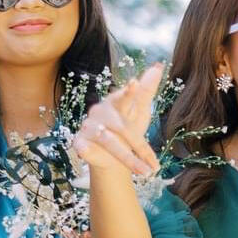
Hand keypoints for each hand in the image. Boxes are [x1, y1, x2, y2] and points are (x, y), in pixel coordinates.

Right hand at [70, 63, 164, 178]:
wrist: (111, 154)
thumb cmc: (126, 128)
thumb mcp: (140, 111)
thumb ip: (147, 90)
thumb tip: (158, 65)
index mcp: (116, 102)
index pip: (125, 98)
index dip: (129, 93)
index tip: (135, 84)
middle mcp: (101, 112)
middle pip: (122, 127)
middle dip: (140, 147)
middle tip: (153, 163)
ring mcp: (89, 127)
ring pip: (110, 143)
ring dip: (129, 160)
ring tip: (147, 172)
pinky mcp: (80, 142)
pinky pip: (83, 148)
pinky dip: (87, 151)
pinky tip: (87, 153)